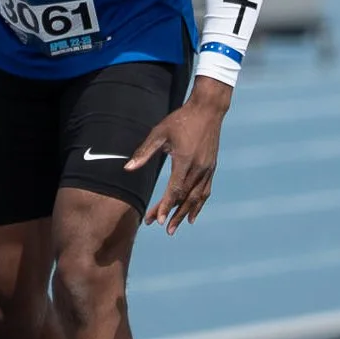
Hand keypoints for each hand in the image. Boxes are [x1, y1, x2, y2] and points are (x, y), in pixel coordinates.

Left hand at [126, 78, 231, 233]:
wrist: (207, 109)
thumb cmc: (180, 120)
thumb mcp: (159, 133)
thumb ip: (144, 152)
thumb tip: (127, 169)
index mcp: (185, 161)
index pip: (174, 190)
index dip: (164, 206)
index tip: (156, 220)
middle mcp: (198, 168)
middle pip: (184, 198)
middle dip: (172, 214)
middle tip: (161, 228)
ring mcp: (207, 169)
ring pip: (196, 198)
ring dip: (185, 214)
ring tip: (174, 227)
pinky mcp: (211, 168)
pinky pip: (205, 191)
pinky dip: (198, 205)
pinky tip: (192, 216)